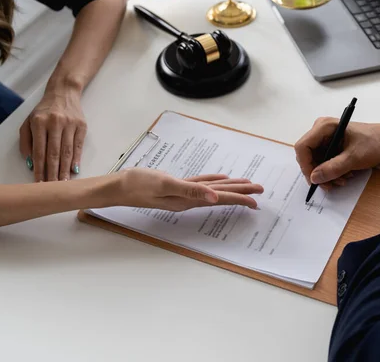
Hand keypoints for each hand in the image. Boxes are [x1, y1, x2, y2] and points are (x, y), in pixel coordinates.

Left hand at [20, 89, 86, 181]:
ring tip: (64, 183)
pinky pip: (78, 146)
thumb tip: (31, 163)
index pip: (39, 151)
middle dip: (53, 172)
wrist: (64, 92)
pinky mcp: (81, 126)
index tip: (39, 182)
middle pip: (54, 153)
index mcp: (39, 122)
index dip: (40, 169)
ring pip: (67, 152)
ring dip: (65, 169)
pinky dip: (76, 159)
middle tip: (53, 187)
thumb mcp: (29, 121)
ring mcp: (70, 124)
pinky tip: (74, 170)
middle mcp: (55, 123)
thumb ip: (26, 141)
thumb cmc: (44, 110)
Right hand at [114, 169, 263, 210]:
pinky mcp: (176, 186)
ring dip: (230, 187)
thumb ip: (191, 191)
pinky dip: (212, 181)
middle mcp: (189, 198)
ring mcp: (183, 193)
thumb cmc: (139, 185)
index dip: (239, 198)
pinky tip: (221, 179)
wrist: (119, 186)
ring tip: (247, 185)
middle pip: (221, 195)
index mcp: (189, 200)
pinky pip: (200, 184)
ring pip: (213, 189)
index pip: (220, 199)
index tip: (256, 200)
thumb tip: (214, 197)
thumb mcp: (166, 185)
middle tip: (260, 190)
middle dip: (242, 192)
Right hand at [295, 118, 379, 189]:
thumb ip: (333, 168)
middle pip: (307, 156)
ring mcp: (324, 138)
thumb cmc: (373, 143)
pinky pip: (323, 162)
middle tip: (330, 185)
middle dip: (318, 173)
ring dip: (326, 174)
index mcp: (323, 127)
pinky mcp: (329, 146)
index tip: (315, 180)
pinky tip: (343, 175)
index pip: (303, 147)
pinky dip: (331, 171)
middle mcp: (320, 131)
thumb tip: (314, 178)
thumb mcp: (353, 158)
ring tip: (342, 180)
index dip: (305, 165)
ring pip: (315, 162)